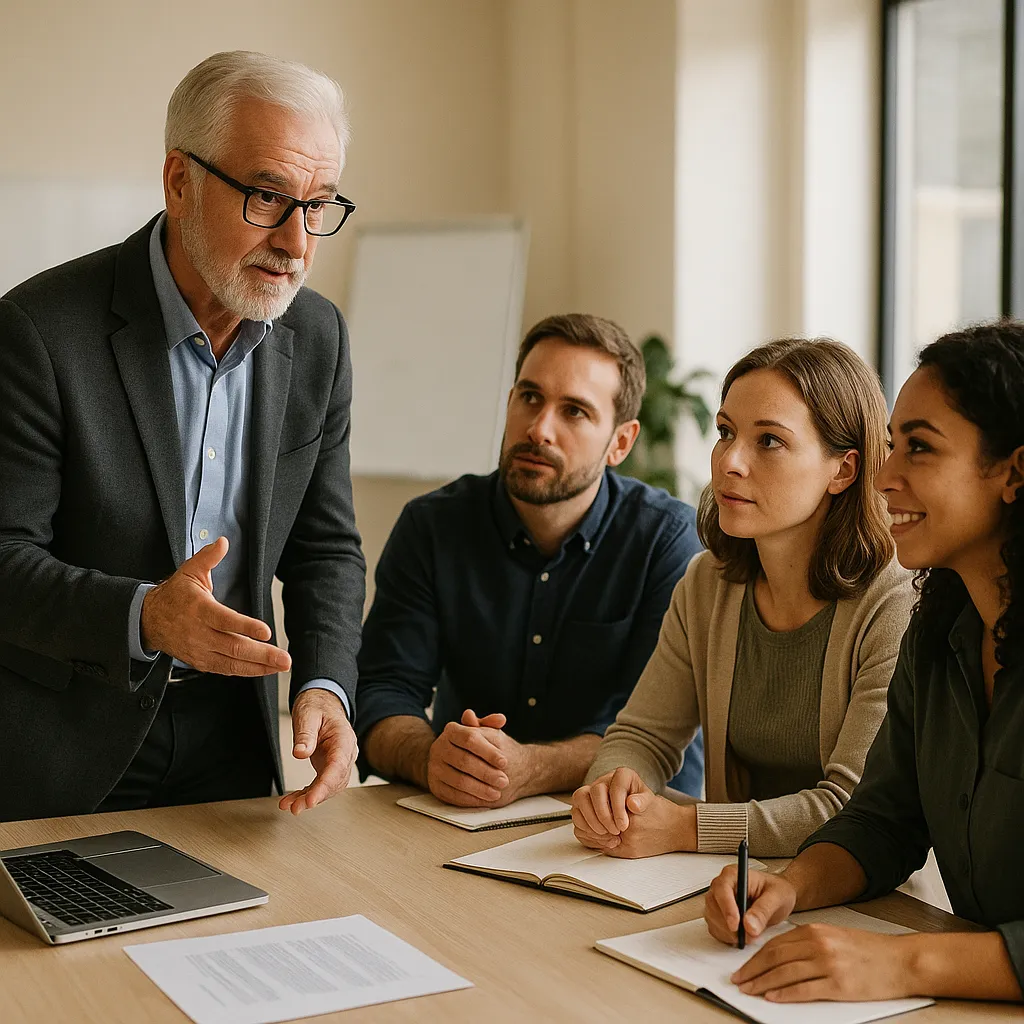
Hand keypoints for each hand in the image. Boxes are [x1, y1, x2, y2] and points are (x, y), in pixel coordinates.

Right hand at [141, 537, 290, 676]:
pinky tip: (263, 670)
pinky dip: (245, 671)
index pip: (225, 620)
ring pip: (232, 662)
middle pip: (234, 647)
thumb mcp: (189, 571)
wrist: (148, 620)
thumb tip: (223, 542)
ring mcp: (200, 650)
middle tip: (284, 658)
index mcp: (200, 609)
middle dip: (262, 655)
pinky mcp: (200, 662)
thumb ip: (208, 558)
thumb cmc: (174, 595)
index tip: (266, 632)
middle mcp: (200, 633)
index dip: (246, 627)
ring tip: (280, 666)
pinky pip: (225, 669)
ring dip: (259, 667)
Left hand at [279, 689, 356, 814]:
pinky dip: (307, 794)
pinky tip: (294, 800)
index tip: (312, 799)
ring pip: (329, 786)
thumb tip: (300, 753)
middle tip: (297, 807)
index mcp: (343, 738)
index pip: (338, 766)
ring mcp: (338, 761)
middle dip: (317, 796)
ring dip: (310, 798)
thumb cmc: (318, 706)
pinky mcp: (328, 766)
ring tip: (291, 806)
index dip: (326, 785)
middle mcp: (345, 752)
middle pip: (336, 780)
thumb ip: (306, 734)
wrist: (323, 703)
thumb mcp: (308, 714)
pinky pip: (320, 784)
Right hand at [426, 709, 520, 806]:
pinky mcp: (435, 786)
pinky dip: (470, 800)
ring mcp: (434, 768)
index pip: (470, 739)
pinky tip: (483, 800)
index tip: (504, 762)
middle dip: (487, 773)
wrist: (450, 761)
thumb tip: (500, 719)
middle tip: (504, 781)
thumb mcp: (480, 732)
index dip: (489, 752)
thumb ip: (490, 725)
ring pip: (459, 781)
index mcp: (451, 730)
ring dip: (480, 789)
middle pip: (464, 761)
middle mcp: (438, 747)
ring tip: (496, 793)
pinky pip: (452, 795)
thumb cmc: (471, 746)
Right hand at [572, 768, 694, 856]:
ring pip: (579, 801)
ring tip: (608, 835)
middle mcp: (603, 782)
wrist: (641, 818)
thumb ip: (643, 802)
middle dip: (603, 815)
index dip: (617, 806)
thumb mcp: (649, 804)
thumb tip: (633, 803)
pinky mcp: (583, 809)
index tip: (624, 825)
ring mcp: (590, 795)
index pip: (615, 784)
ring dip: (592, 822)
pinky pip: (577, 818)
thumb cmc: (644, 808)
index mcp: (621, 776)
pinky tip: (602, 839)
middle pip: (593, 791)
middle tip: (615, 831)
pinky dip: (587, 831)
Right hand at [704, 866, 796, 945]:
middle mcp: (722, 886)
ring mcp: (718, 901)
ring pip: (712, 919)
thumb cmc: (777, 891)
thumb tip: (749, 925)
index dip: (727, 908)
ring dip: (729, 933)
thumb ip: (763, 910)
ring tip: (749, 935)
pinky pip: (715, 929)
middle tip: (749, 935)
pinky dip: (727, 937)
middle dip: (729, 925)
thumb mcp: (777, 897)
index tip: (736, 925)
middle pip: (714, 905)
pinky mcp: (717, 916)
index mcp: (733, 874)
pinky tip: (742, 936)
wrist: (780, 897)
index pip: (722, 889)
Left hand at [730, 925, 912, 1002]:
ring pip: (784, 973)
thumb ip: (808, 942)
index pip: (775, 944)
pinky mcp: (839, 984)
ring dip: (762, 983)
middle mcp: (818, 944)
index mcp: (815, 931)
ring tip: (748, 991)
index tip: (742, 967)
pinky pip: (804, 989)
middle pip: (775, 957)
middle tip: (738, 981)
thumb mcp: (834, 937)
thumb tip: (781, 955)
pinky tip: (772, 998)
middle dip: (752, 970)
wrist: (901, 960)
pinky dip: (784, 994)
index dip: (754, 956)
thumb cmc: (869, 951)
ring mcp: (828, 964)